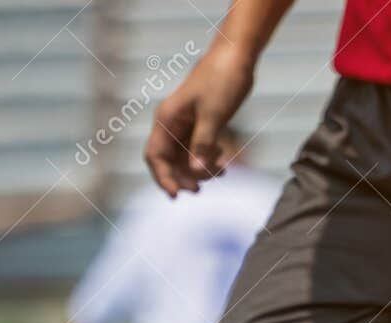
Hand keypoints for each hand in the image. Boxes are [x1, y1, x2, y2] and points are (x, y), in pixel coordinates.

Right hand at [145, 45, 255, 195]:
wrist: (236, 57)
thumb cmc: (222, 80)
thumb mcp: (214, 115)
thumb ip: (203, 144)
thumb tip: (196, 172)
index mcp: (167, 118)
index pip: (155, 156)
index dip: (163, 178)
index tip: (176, 196)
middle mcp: (171, 123)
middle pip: (168, 161)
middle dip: (182, 178)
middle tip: (200, 189)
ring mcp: (185, 124)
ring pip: (184, 158)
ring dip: (199, 171)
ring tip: (222, 172)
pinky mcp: (200, 124)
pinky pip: (197, 150)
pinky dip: (208, 160)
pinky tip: (223, 162)